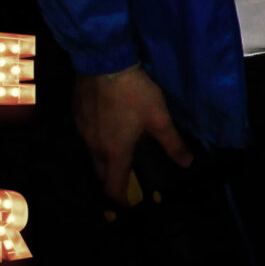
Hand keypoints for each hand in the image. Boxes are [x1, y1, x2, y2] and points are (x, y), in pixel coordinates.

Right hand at [73, 65, 192, 205]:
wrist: (104, 63)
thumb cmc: (134, 93)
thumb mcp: (159, 117)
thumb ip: (172, 143)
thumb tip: (187, 163)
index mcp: (114, 152)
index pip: (112, 186)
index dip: (121, 198)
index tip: (129, 202)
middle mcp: (94, 147)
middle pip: (101, 172)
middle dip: (112, 179)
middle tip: (127, 178)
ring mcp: (82, 131)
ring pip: (92, 154)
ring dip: (104, 159)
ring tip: (120, 153)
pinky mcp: (77, 116)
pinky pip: (86, 137)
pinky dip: (97, 140)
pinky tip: (109, 128)